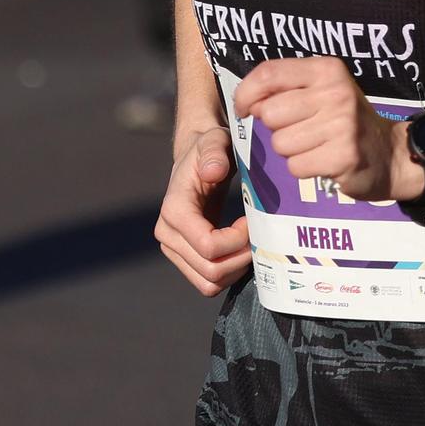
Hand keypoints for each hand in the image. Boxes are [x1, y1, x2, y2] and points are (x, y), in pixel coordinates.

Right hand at [154, 126, 251, 295]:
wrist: (197, 162)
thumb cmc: (209, 150)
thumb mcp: (213, 142)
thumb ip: (214, 152)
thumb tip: (214, 171)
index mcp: (174, 210)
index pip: (208, 245)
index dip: (237, 240)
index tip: (250, 221)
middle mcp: (167, 234)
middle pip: (210, 270)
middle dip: (241, 257)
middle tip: (257, 236)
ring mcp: (173, 250)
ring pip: (208, 283)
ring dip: (235, 270)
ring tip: (250, 244)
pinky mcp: (184, 259)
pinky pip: (208, 283)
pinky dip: (229, 274)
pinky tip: (241, 251)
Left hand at [234, 57, 424, 203]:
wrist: (389, 154)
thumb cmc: (344, 119)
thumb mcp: (321, 90)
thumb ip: (285, 88)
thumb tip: (247, 103)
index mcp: (327, 69)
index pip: (268, 74)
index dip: (246, 93)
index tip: (244, 109)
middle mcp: (335, 92)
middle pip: (269, 113)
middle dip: (276, 128)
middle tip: (300, 129)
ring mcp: (341, 125)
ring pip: (280, 143)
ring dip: (291, 150)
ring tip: (316, 145)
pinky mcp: (343, 157)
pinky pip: (295, 166)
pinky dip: (304, 168)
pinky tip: (324, 160)